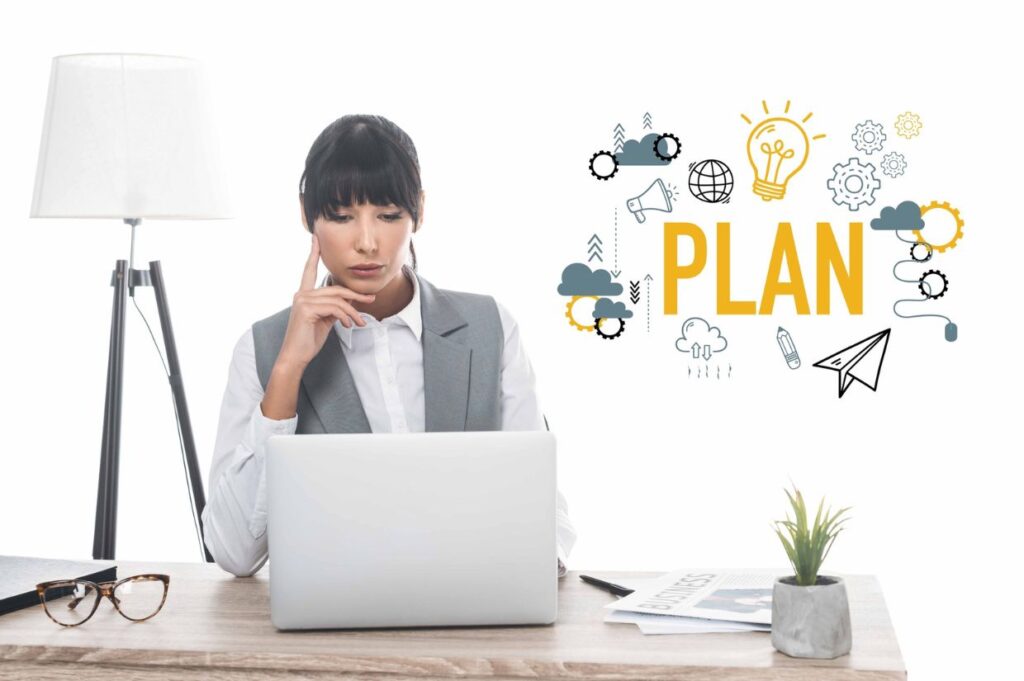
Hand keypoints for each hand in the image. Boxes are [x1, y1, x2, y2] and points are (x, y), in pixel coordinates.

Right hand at [275, 234, 375, 369]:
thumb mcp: (325, 320)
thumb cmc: (308, 340)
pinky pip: (335, 308)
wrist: (295, 356)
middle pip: (336, 289)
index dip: (313, 254)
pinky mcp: (306, 309)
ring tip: (360, 323)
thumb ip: (335, 307)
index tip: (316, 238)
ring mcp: (303, 300)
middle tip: (371, 300)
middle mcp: (301, 294)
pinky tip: (349, 326)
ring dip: (353, 312)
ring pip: (338, 299)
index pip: (309, 270)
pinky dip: (346, 317)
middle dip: (355, 295)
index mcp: (304, 294)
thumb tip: (352, 300)